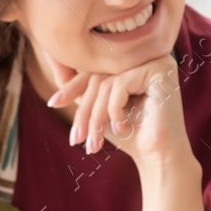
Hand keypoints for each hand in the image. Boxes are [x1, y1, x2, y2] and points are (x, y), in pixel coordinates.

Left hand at [41, 45, 187, 169]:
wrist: (157, 156)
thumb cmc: (129, 133)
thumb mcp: (97, 106)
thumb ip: (78, 85)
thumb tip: (50, 57)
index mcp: (131, 58)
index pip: (93, 68)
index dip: (71, 86)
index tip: (54, 103)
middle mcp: (144, 53)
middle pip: (98, 75)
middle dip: (84, 109)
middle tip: (77, 138)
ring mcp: (154, 58)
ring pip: (107, 82)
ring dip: (96, 115)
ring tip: (95, 141)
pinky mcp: (161, 69)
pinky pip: (120, 84)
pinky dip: (114, 110)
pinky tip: (121, 128)